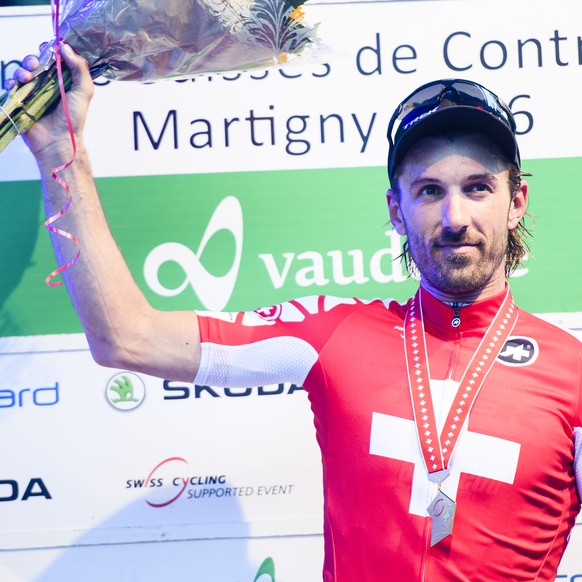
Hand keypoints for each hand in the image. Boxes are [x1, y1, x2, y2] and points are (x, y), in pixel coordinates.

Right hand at [6, 42, 93, 158]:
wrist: (57, 140)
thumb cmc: (73, 119)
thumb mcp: (84, 92)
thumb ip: (80, 68)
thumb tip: (66, 47)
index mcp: (63, 81)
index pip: (54, 60)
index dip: (50, 51)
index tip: (49, 48)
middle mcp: (48, 85)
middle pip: (35, 63)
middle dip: (33, 59)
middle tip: (35, 65)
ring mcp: (33, 93)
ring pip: (22, 72)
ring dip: (22, 70)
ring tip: (26, 78)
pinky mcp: (21, 101)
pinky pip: (11, 86)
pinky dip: (11, 82)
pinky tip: (15, 86)